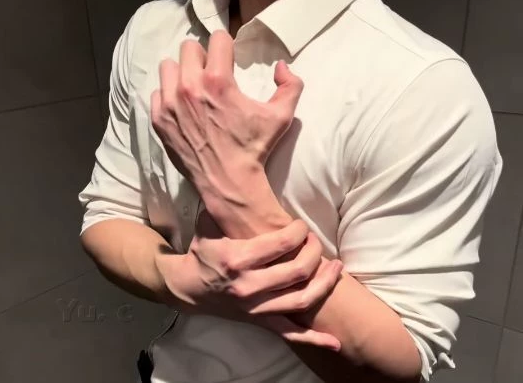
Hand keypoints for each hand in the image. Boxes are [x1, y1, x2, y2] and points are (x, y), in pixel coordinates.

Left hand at [150, 30, 303, 203]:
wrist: (228, 182)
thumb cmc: (254, 149)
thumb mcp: (281, 117)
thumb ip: (290, 85)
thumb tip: (281, 65)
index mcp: (218, 81)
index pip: (217, 38)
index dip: (226, 46)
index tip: (228, 59)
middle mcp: (189, 87)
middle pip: (188, 47)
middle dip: (202, 57)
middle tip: (210, 74)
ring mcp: (170, 104)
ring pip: (168, 67)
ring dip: (182, 73)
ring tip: (193, 89)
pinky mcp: (159, 120)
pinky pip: (157, 92)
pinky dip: (168, 96)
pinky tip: (182, 108)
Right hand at [155, 216, 343, 350]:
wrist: (187, 288)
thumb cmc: (202, 252)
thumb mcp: (210, 225)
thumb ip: (227, 209)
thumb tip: (242, 182)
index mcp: (237, 258)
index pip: (282, 243)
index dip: (299, 231)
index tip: (302, 226)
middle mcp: (249, 285)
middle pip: (298, 269)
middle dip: (314, 250)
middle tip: (316, 241)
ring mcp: (256, 307)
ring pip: (301, 299)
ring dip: (325, 283)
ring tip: (337, 267)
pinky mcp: (259, 321)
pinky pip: (290, 333)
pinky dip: (313, 339)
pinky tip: (334, 341)